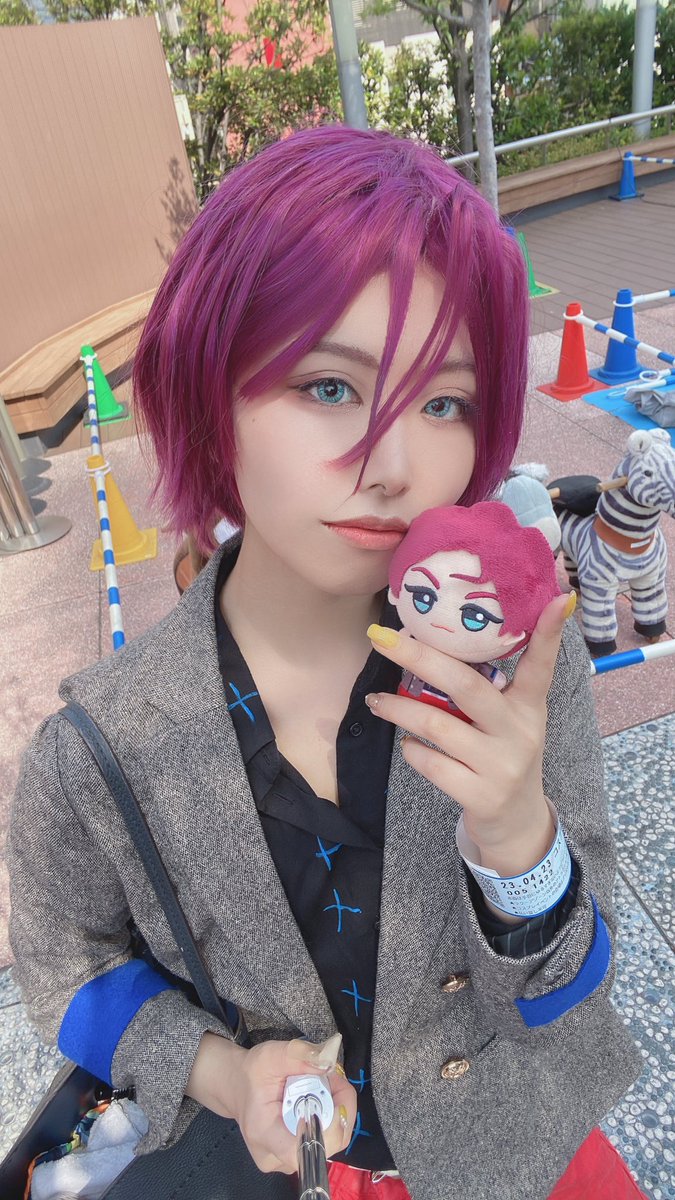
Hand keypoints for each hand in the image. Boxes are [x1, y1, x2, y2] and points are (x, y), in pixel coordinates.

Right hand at [186, 1032, 356, 1173]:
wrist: (240, 1087)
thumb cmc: (252, 1073)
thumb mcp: (271, 1054)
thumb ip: (299, 1055)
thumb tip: (328, 1063)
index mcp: (264, 1134)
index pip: (302, 1149)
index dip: (329, 1129)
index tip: (337, 1095)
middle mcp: (274, 1157)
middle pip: (323, 1147)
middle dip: (339, 1109)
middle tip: (334, 1078)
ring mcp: (284, 1162)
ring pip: (328, 1145)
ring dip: (336, 1113)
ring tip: (325, 1085)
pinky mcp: (294, 1158)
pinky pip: (324, 1142)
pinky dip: (330, 1119)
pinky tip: (321, 1098)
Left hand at [366, 592, 574, 875]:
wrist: (518, 825)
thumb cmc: (503, 756)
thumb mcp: (510, 720)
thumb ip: (489, 687)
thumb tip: (437, 642)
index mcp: (529, 707)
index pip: (541, 664)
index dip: (549, 633)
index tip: (557, 597)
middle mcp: (520, 732)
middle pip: (466, 685)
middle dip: (420, 657)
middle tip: (382, 639)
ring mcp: (501, 765)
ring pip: (438, 725)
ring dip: (398, 709)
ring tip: (376, 700)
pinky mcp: (481, 795)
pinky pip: (433, 764)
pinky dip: (412, 750)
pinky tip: (409, 745)